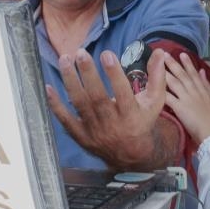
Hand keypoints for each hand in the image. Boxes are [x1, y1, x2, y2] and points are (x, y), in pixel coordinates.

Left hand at [46, 48, 176, 169]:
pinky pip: (66, 120)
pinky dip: (55, 105)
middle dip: (88, 74)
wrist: (131, 155)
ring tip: (64, 59)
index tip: (106, 54)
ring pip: (80, 104)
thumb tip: (161, 53)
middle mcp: (112, 125)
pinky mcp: (81, 136)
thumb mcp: (155, 102)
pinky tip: (48, 87)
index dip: (114, 74)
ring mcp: (94, 131)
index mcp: (131, 116)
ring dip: (70, 81)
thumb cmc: (143, 122)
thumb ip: (157, 77)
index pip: (122, 93)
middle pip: (97, 98)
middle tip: (80, 53)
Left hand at [164, 53, 209, 143]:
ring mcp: (187, 99)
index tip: (182, 54)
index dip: (188, 64)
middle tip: (165, 53)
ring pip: (175, 83)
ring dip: (166, 72)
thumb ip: (207, 86)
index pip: (194, 75)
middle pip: (183, 75)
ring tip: (157, 63)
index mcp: (203, 92)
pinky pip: (168, 98)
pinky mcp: (181, 108)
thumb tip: (202, 72)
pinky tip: (152, 85)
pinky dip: (161, 91)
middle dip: (174, 64)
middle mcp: (195, 92)